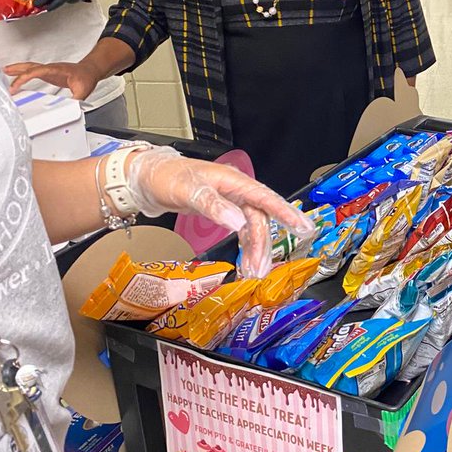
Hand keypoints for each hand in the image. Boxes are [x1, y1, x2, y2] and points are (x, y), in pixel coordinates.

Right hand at [4, 59, 99, 98]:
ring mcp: (49, 69)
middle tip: (5, 73)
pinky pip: (33, 71)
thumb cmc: (87, 77)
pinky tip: (19, 75)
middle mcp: (51, 68)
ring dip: (18, 69)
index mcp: (57, 70)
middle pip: (30, 66)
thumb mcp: (84, 90)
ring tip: (6, 71)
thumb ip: (77, 99)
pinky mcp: (49, 72)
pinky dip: (24, 72)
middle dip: (17, 70)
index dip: (25, 77)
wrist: (90, 70)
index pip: (37, 71)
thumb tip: (70, 108)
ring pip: (30, 67)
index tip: (16, 85)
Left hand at [124, 148, 315, 277]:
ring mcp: (230, 201)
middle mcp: (236, 190)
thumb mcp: (188, 191)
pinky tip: (246, 261)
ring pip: (252, 227)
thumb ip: (213, 206)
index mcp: (233, 181)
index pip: (266, 199)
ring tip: (254, 273)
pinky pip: (242, 230)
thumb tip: (238, 223)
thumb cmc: (166, 178)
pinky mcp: (223, 211)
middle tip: (261, 271)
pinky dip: (245, 246)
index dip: (286, 213)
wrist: (146, 179)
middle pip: (260, 219)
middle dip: (264, 246)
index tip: (304, 228)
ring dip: (255, 250)